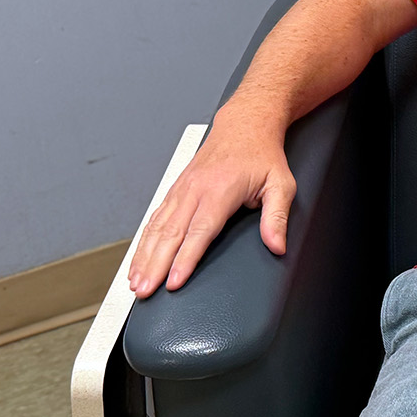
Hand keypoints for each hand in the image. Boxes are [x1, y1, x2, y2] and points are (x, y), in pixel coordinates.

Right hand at [126, 104, 295, 297]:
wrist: (245, 125)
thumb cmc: (262, 155)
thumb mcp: (281, 184)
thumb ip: (277, 217)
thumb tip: (277, 245)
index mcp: (220, 190)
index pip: (199, 232)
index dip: (185, 259)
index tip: (174, 282)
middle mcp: (195, 190)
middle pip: (170, 234)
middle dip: (156, 266)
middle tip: (145, 291)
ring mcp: (182, 188)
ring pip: (157, 227)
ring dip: (144, 256)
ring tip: (135, 282)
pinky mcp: (176, 189)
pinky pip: (155, 218)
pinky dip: (144, 241)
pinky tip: (138, 259)